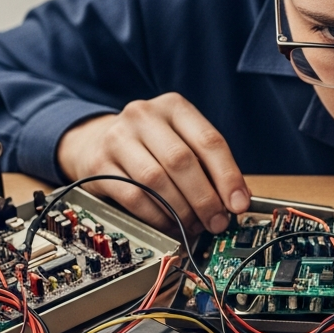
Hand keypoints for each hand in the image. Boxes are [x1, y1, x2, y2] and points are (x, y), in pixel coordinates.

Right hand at [55, 93, 249, 235]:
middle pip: (181, 161)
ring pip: (156, 181)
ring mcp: (117, 139)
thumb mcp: (181, 141)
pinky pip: (134, 197)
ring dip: (181, 211)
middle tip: (217, 222)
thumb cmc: (149, 145)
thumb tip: (237, 200)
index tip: (239, 204)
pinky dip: (157, 217)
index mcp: (173, 107)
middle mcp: (143, 116)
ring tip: (194, 225)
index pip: (208, 141)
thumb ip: (209, 165)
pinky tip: (170, 226)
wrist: (94, 141)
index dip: (228, 176)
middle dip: (204, 199)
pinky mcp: (99, 165)